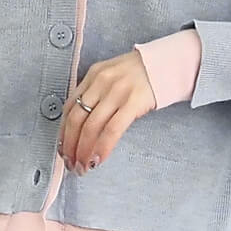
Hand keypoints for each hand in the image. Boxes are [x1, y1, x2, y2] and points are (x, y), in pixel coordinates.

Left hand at [57, 48, 156, 174]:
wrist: (168, 63)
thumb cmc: (141, 74)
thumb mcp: (112, 77)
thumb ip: (97, 94)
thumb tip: (82, 126)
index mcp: (93, 75)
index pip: (69, 108)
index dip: (63, 132)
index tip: (63, 150)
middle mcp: (101, 82)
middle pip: (76, 120)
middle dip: (70, 146)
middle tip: (71, 163)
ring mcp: (117, 92)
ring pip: (91, 127)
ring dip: (83, 151)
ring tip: (83, 167)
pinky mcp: (133, 102)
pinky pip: (112, 130)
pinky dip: (102, 148)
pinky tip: (98, 160)